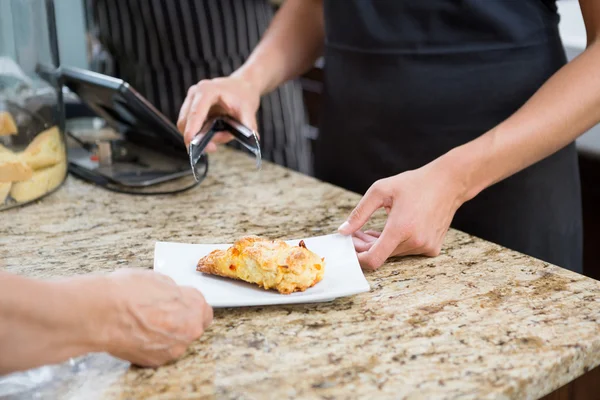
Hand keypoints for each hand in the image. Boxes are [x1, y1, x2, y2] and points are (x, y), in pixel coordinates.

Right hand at [99, 269, 212, 366]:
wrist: (102, 313)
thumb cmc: (127, 293)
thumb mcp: (157, 278)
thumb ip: (172, 291)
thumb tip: (171, 294)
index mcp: (194, 306)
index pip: (204, 310)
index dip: (190, 307)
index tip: (183, 306)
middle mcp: (189, 330)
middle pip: (191, 327)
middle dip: (179, 321)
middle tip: (160, 314)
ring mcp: (174, 348)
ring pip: (175, 341)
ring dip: (165, 335)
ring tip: (145, 324)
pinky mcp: (156, 361)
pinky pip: (159, 352)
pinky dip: (151, 346)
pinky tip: (138, 335)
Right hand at [177, 76, 260, 148]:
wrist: (242, 86)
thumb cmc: (244, 96)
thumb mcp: (248, 110)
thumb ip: (248, 125)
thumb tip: (253, 138)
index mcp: (207, 90)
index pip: (195, 113)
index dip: (192, 130)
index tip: (191, 145)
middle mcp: (195, 93)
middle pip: (184, 121)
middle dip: (195, 139)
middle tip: (214, 148)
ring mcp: (191, 99)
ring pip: (185, 125)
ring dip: (199, 136)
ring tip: (221, 136)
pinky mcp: (190, 107)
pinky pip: (190, 125)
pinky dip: (200, 133)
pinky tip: (216, 133)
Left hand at [338, 162, 465, 269]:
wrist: (448, 183)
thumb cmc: (414, 184)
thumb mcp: (381, 191)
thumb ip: (359, 213)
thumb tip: (343, 231)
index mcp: (400, 228)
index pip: (374, 259)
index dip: (358, 257)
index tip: (350, 248)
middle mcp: (415, 242)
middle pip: (382, 255)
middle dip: (365, 247)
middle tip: (355, 234)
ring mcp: (426, 247)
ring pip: (394, 254)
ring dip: (380, 245)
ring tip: (370, 231)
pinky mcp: (433, 248)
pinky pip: (408, 251)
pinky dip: (396, 244)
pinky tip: (390, 231)